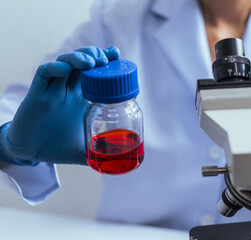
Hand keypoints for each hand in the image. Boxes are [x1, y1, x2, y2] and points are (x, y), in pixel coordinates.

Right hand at [0, 46, 119, 164]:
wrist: (29, 154)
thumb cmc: (56, 148)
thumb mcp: (83, 151)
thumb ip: (100, 153)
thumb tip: (120, 163)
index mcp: (81, 101)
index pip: (95, 75)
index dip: (106, 62)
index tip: (117, 55)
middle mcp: (68, 92)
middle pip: (81, 64)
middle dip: (94, 55)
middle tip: (105, 58)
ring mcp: (53, 92)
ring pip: (64, 64)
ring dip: (77, 58)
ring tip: (91, 62)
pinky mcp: (36, 95)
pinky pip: (44, 74)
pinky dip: (54, 69)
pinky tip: (64, 69)